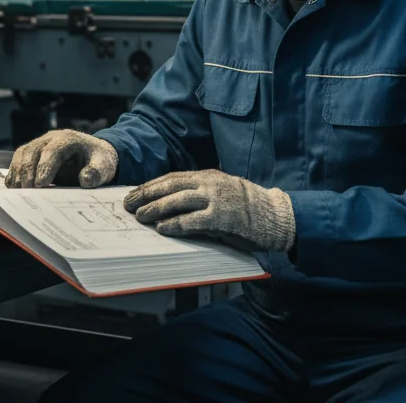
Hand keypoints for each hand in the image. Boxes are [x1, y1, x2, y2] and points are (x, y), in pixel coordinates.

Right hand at [5, 130, 117, 187]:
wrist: (94, 154)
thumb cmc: (98, 160)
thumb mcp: (105, 167)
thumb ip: (97, 173)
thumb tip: (85, 180)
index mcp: (68, 139)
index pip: (53, 150)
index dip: (45, 167)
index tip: (41, 185)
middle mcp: (50, 138)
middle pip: (32, 151)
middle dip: (27, 172)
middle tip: (27, 192)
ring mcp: (39, 144)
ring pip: (22, 154)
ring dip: (18, 172)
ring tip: (19, 192)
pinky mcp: (32, 153)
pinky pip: (18, 160)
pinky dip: (14, 172)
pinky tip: (15, 188)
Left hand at [123, 170, 294, 252]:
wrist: (277, 216)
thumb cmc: (249, 208)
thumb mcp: (222, 193)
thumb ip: (200, 196)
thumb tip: (169, 206)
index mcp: (209, 176)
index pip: (173, 177)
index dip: (151, 185)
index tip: (134, 192)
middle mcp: (211, 184)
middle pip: (171, 186)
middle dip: (147, 194)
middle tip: (128, 203)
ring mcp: (217, 199)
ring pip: (178, 200)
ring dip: (156, 208)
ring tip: (140, 216)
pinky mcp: (223, 218)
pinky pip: (193, 220)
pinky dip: (176, 224)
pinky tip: (162, 229)